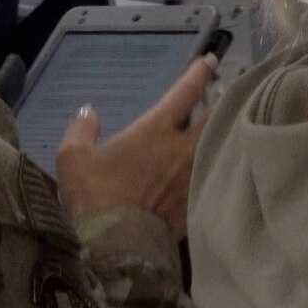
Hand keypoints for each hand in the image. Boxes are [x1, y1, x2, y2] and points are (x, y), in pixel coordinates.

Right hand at [57, 54, 217, 238]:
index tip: (210, 60)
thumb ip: (82, 130)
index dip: (200, 73)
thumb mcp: (73, 158)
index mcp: (156, 130)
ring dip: (228, 128)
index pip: (186, 92)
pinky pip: (219, 172)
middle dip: (227, 98)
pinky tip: (227, 161)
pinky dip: (225, 160)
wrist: (117, 247)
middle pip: (217, 114)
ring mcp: (197, 174)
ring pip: (223, 142)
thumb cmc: (94, 197)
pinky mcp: (202, 200)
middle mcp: (185, 147)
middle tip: (234, 89)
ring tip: (233, 121)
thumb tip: (89, 111)